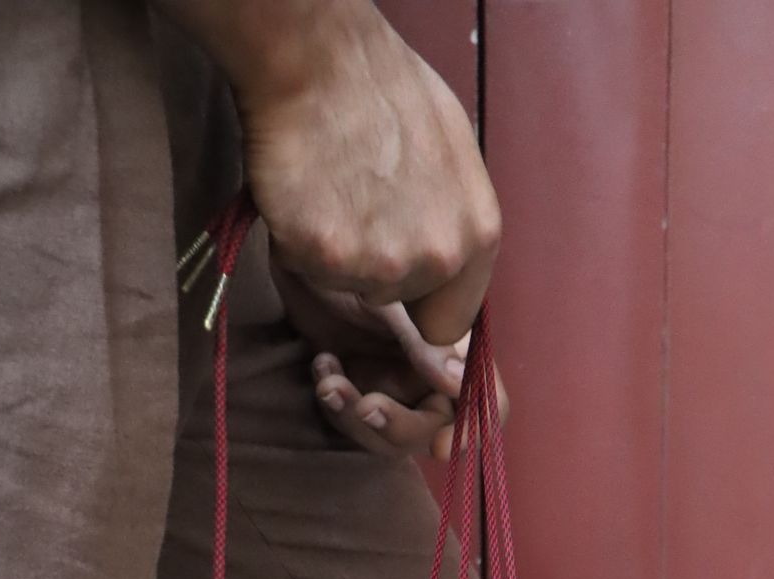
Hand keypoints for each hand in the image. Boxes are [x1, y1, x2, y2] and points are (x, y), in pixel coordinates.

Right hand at [220, 1, 500, 343]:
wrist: (319, 61)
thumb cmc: (383, 92)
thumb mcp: (452, 155)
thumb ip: (455, 222)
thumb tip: (449, 268)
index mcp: (477, 235)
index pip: (448, 322)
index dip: (418, 300)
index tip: (398, 273)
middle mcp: (437, 257)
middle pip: (393, 303)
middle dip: (372, 266)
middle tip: (357, 202)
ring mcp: (380, 262)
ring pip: (346, 286)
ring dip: (334, 252)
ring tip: (332, 190)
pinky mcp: (326, 257)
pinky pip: (303, 267)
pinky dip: (296, 238)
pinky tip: (306, 191)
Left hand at [275, 271, 508, 460]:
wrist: (306, 248)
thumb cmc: (361, 257)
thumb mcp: (396, 300)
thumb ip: (429, 344)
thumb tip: (458, 384)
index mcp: (457, 348)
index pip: (486, 401)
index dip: (473, 429)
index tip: (439, 447)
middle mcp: (430, 374)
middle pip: (431, 430)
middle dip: (396, 426)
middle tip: (365, 407)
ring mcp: (393, 384)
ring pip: (386, 435)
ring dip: (354, 417)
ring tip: (329, 383)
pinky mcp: (355, 387)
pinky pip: (350, 419)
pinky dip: (334, 400)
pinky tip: (322, 363)